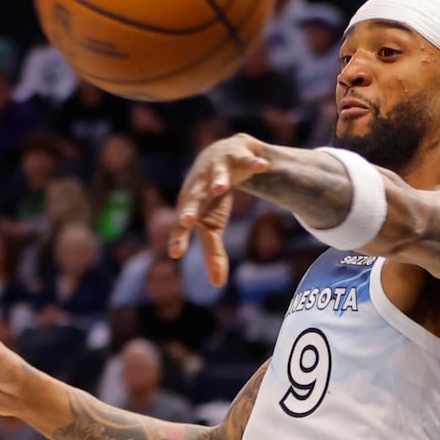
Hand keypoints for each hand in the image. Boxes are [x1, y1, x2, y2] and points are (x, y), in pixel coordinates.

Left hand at [168, 134, 269, 288]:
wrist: (220, 155)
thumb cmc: (210, 198)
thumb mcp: (213, 225)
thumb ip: (212, 252)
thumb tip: (217, 285)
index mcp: (190, 204)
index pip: (181, 224)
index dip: (179, 236)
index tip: (176, 253)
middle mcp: (199, 186)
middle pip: (193, 198)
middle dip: (190, 208)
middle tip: (187, 220)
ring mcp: (216, 169)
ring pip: (216, 175)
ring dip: (218, 181)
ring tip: (220, 188)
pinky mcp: (234, 156)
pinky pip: (244, 160)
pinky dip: (252, 163)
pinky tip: (262, 167)